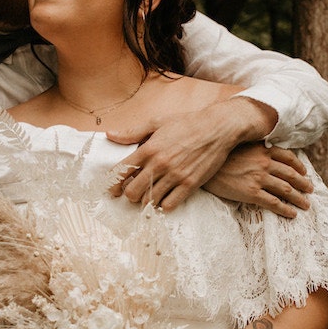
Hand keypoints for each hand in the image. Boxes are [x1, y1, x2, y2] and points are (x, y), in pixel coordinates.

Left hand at [106, 98, 275, 211]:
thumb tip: (110, 134)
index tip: (112, 190)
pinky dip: (163, 206)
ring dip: (146, 201)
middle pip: (133, 191)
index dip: (113, 184)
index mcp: (148, 148)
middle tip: (133, 193)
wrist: (217, 128)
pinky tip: (164, 200)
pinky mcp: (190, 184)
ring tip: (148, 197)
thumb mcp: (157, 122)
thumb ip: (133, 132)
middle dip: (129, 195)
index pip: (121, 172)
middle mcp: (159, 164)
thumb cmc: (186, 123)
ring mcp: (175, 176)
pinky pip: (170, 204)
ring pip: (150, 200)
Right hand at [203, 143, 312, 218]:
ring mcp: (258, 178)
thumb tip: (264, 151)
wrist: (203, 166)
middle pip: (291, 175)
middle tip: (310, 190)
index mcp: (263, 150)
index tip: (304, 172)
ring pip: (286, 189)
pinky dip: (285, 209)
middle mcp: (264, 163)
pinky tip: (292, 214)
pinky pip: (274, 202)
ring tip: (305, 205)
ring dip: (299, 198)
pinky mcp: (251, 193)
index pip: (288, 157)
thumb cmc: (220, 156)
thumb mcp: (239, 145)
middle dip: (304, 184)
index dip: (299, 166)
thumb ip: (254, 148)